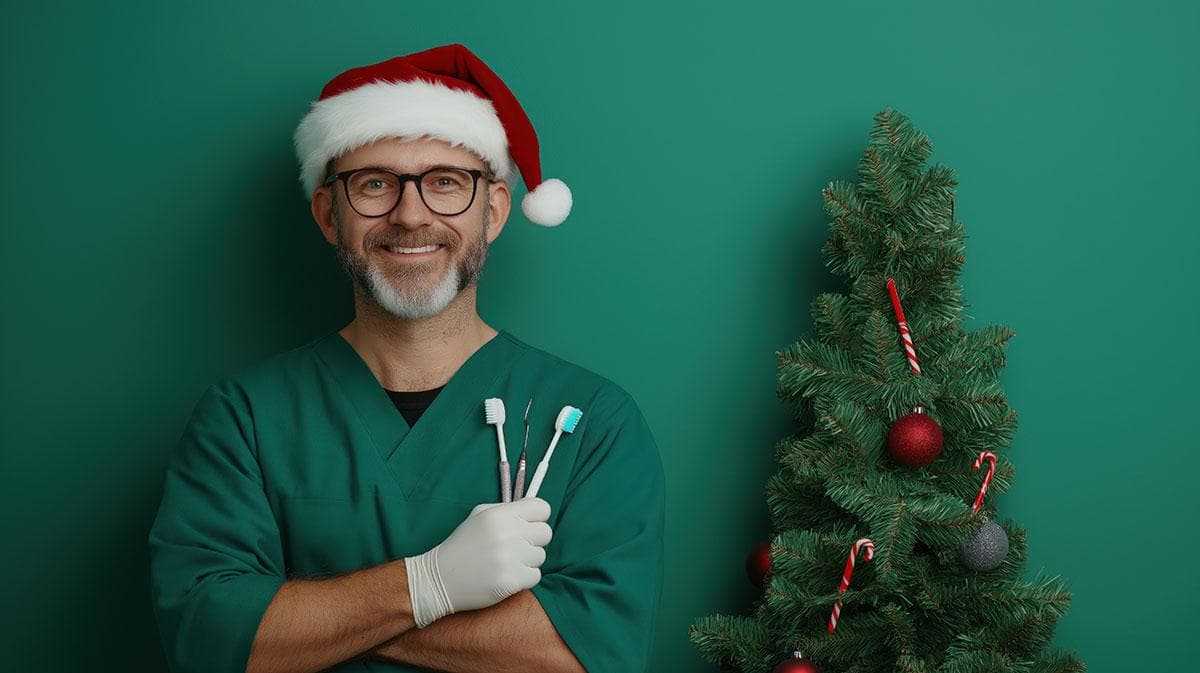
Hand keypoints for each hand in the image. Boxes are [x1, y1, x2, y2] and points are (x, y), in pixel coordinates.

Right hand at [404, 497, 552, 626]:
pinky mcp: (510, 581)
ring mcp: (509, 559)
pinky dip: (524, 578)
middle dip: (534, 540)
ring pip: (541, 556)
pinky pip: (536, 576)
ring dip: (528, 561)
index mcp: (499, 515)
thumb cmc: (462, 545)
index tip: (529, 525)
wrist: (439, 579)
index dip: (538, 517)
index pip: (542, 508)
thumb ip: (507, 510)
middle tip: (517, 547)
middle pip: (546, 533)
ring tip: (506, 563)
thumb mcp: (478, 516)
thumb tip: (535, 511)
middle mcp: (506, 534)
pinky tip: (506, 576)